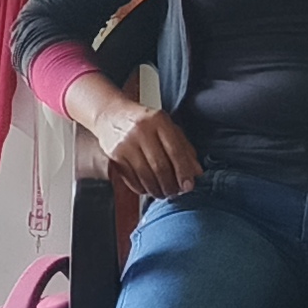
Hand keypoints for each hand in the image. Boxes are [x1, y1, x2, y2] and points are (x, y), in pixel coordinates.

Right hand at [83, 92, 201, 200]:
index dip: (183, 172)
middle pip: (160, 167)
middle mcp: (141, 130)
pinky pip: (132, 179)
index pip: (175, 151)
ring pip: (146, 176)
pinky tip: (148, 188)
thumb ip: (183, 147)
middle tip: (175, 192)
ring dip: (157, 190)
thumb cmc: (143, 122)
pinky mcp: (115, 155)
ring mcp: (126, 143)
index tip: (188, 186)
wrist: (110, 114)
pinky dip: (142, 189)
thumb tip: (196, 172)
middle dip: (170, 185)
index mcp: (158, 121)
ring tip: (163, 192)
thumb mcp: (167, 127)